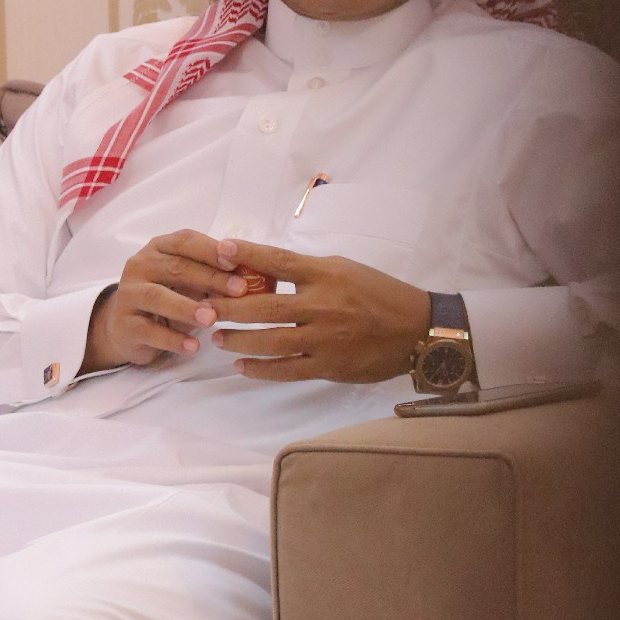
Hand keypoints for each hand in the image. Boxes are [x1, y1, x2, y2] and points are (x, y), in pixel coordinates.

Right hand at [81, 231, 250, 373]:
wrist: (126, 326)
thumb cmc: (168, 297)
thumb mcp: (189, 282)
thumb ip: (213, 275)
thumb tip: (253, 279)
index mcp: (159, 248)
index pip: (185, 240)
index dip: (210, 249)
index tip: (237, 261)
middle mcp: (140, 265)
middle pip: (176, 268)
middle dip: (210, 278)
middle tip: (239, 291)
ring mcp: (129, 295)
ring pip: (158, 297)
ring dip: (187, 307)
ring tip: (212, 319)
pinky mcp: (125, 324)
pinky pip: (149, 331)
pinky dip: (173, 339)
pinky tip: (193, 347)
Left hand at [209, 239, 431, 383]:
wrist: (416, 329)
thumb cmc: (380, 294)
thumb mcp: (346, 269)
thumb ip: (309, 271)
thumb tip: (268, 270)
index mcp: (326, 275)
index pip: (278, 262)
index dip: (247, 255)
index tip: (220, 250)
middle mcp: (322, 305)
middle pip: (265, 306)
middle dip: (229, 307)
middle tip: (203, 307)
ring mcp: (325, 338)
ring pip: (270, 341)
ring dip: (239, 340)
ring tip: (218, 337)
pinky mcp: (329, 366)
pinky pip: (287, 369)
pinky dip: (261, 369)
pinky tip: (241, 365)